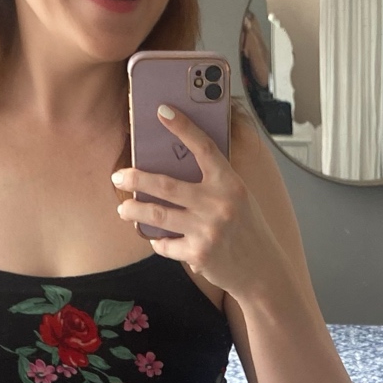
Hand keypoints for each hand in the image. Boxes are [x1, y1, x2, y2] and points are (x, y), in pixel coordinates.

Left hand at [112, 106, 286, 302]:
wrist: (263, 271)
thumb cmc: (247, 230)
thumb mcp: (238, 198)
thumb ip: (213, 183)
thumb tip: (172, 167)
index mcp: (230, 183)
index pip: (204, 147)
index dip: (183, 127)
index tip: (162, 111)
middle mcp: (219, 204)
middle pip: (165, 185)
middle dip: (136, 178)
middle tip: (119, 176)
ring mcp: (207, 230)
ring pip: (157, 215)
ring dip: (134, 210)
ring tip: (124, 209)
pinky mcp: (198, 254)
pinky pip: (165, 245)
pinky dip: (158, 242)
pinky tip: (158, 239)